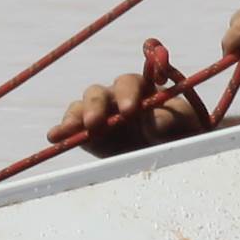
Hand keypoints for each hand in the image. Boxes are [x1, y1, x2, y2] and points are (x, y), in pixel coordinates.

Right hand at [47, 72, 207, 154]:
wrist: (173, 156)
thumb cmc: (185, 135)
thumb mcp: (185, 128)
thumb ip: (171, 121)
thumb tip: (153, 121)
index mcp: (143, 89)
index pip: (130, 83)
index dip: (127, 94)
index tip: (130, 111)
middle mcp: (118, 97)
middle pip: (99, 92)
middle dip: (96, 106)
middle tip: (95, 123)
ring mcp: (101, 115)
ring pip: (82, 106)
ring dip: (76, 116)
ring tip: (71, 129)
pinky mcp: (90, 134)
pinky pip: (73, 127)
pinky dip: (63, 130)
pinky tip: (54, 136)